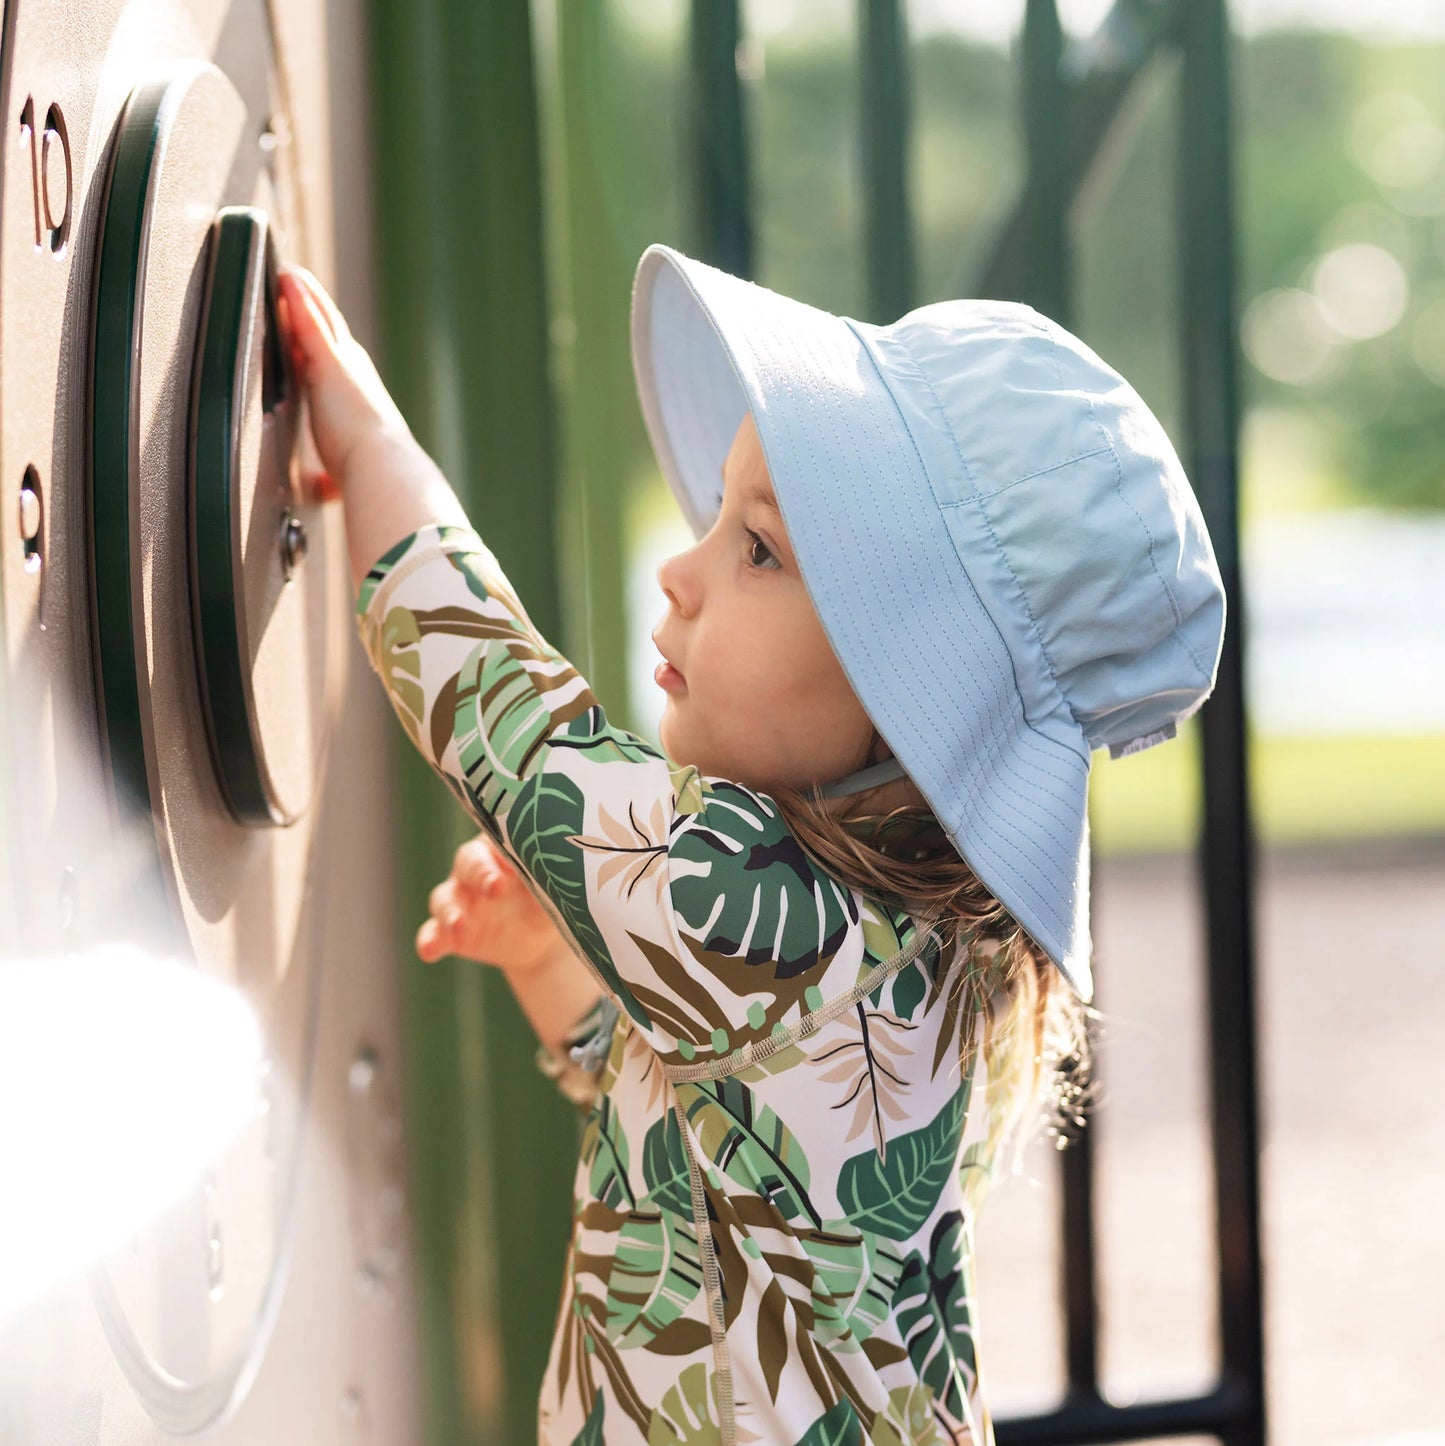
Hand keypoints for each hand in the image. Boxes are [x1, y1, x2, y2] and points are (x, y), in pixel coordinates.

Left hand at [276, 263, 412, 496]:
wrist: (382, 466)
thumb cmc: (369, 473)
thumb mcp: (344, 466)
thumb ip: (328, 474)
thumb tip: (327, 491)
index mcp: (358, 396)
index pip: (337, 361)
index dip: (323, 341)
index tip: (309, 326)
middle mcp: (355, 373)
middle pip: (332, 332)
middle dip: (315, 308)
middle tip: (296, 282)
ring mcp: (344, 364)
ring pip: (322, 319)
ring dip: (305, 293)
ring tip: (289, 272)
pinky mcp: (328, 361)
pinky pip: (308, 321)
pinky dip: (298, 297)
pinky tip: (286, 277)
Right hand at [416, 832, 570, 975]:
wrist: (539, 940)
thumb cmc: (547, 898)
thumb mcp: (554, 888)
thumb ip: (550, 878)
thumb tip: (561, 869)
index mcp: (501, 851)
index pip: (496, 840)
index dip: (503, 850)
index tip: (514, 865)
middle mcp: (474, 870)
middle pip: (468, 864)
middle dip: (480, 875)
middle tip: (496, 888)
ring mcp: (459, 900)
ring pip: (445, 898)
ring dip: (451, 911)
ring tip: (459, 926)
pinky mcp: (450, 931)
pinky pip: (433, 932)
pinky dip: (429, 940)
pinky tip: (429, 951)